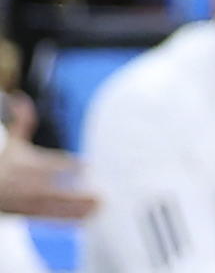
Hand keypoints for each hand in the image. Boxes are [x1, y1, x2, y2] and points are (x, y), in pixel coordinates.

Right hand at [0, 97, 90, 219]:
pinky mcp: (24, 215)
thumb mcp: (12, 143)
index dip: (69, 165)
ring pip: (50, 209)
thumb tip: (20, 98)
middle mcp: (24, 186)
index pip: (49, 164)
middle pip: (52, 192)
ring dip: (74, 211)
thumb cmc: (3, 163)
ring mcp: (24, 203)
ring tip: (97, 210)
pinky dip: (64, 221)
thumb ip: (22, 123)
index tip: (89, 166)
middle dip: (74, 195)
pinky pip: (45, 219)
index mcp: (23, 165)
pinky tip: (83, 219)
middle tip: (99, 197)